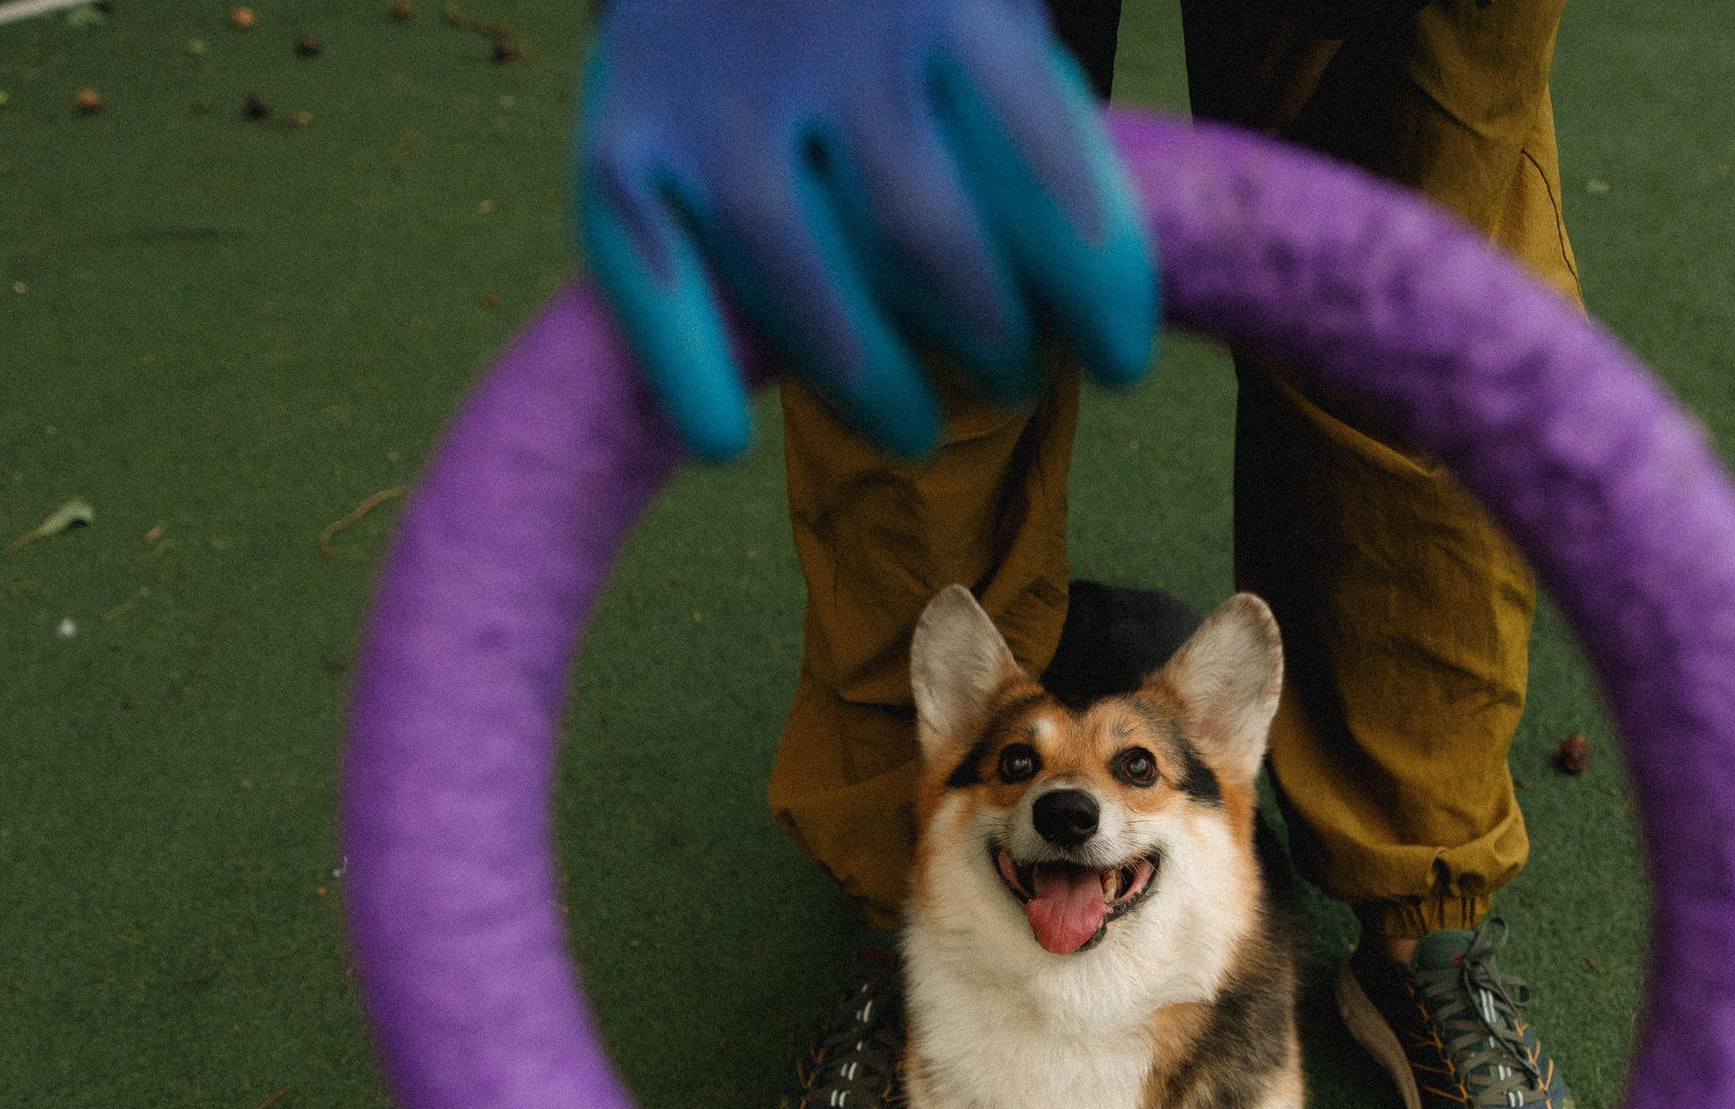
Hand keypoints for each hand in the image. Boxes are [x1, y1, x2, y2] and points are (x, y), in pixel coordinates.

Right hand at [577, 0, 1157, 460]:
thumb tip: (1086, 302)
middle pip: (923, 234)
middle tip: (1010, 377)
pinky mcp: (615, 142)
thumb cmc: (886, 8)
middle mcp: (823, 39)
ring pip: (801, 275)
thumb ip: (1026, 127)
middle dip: (988, 336)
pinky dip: (685, 367)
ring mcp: (710, 95)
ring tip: (918, 430)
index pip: (1040, 170)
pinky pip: (650, 273)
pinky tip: (721, 439)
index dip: (1091, 289)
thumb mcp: (979, 14)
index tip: (1120, 362)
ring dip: (872, 382)